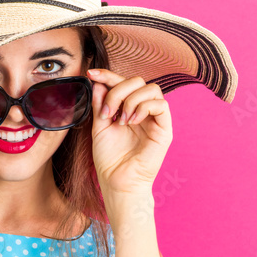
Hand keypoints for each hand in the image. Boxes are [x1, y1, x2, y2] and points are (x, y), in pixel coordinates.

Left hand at [86, 68, 172, 195]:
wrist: (117, 182)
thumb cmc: (109, 159)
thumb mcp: (99, 127)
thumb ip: (100, 104)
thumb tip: (98, 81)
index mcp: (127, 109)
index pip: (122, 83)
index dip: (108, 75)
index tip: (91, 73)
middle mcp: (142, 111)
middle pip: (137, 81)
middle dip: (118, 90)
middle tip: (107, 113)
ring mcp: (154, 119)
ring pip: (151, 88)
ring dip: (131, 99)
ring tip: (120, 119)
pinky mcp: (164, 129)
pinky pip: (161, 104)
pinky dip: (144, 107)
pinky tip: (131, 121)